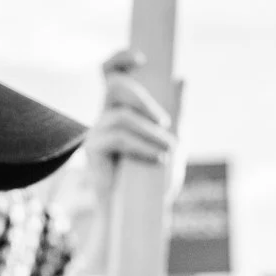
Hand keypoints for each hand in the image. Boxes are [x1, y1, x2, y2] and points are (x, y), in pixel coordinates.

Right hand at [68, 51, 176, 275]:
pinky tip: (158, 161)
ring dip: (151, 133)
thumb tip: (182, 80)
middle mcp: (103, 116)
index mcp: (120, 109)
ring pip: (122, 117)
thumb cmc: (153, 181)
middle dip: (143, 98)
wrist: (138, 217)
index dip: (120, 57)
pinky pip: (119, 138)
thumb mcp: (172, 143)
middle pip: (114, 84)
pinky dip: (143, 147)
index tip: (141, 57)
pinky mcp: (93, 151)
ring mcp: (96, 132)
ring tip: (169, 150)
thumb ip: (177, 114)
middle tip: (167, 122)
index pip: (109, 72)